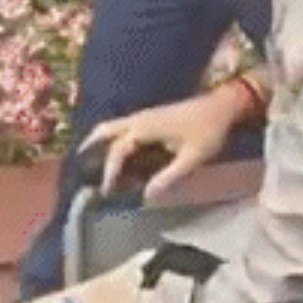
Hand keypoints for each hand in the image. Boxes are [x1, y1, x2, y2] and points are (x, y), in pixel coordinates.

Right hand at [81, 88, 246, 201]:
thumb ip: (169, 176)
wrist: (223, 107)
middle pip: (107, 129)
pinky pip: (126, 127)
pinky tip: (121, 152)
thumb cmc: (209, 131)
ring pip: (116, 126)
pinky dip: (117, 139)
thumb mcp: (192, 157)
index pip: (118, 150)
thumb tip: (147, 195)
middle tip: (79, 162)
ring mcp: (146, 115)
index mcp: (145, 127)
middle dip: (92, 145)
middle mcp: (141, 119)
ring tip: (94, 159)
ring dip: (104, 141)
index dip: (109, 171)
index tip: (105, 190)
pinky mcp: (153, 117)